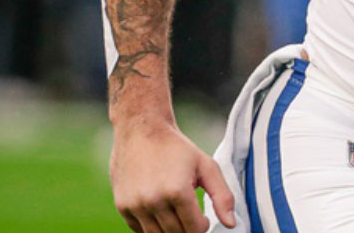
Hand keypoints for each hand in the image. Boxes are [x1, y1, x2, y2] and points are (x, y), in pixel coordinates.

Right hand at [110, 118, 235, 232]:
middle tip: (190, 215)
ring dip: (170, 229)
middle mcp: (154, 201)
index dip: (203, 226)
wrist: (141, 130)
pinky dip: (152, 227)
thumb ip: (223, 196)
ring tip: (175, 212)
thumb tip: (231, 224)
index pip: (195, 229)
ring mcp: (135, 205)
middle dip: (187, 229)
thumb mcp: (206, 166)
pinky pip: (140, 231)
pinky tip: (159, 210)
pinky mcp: (122, 206)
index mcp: (177, 191)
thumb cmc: (177, 148)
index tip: (203, 217)